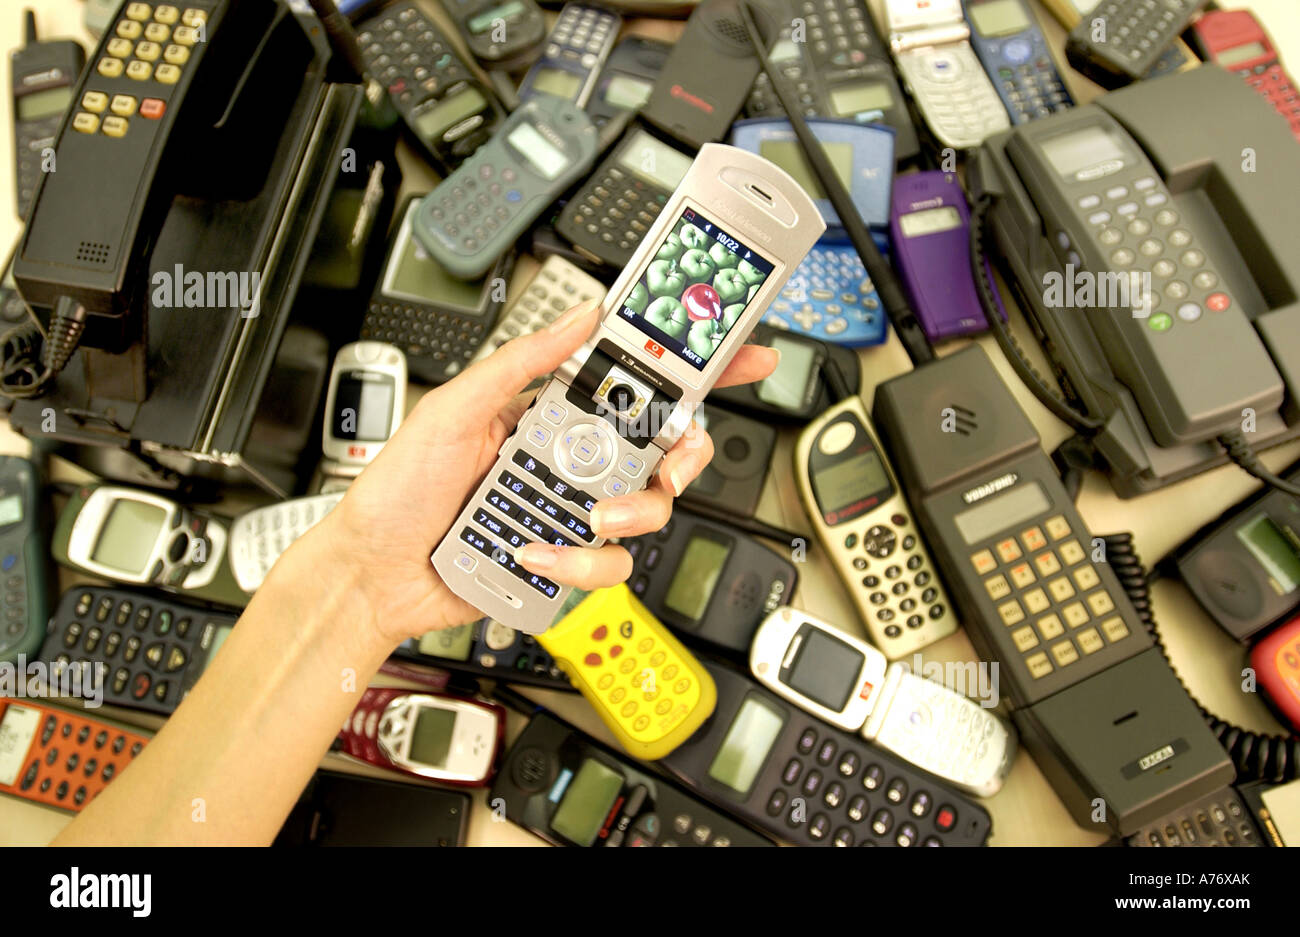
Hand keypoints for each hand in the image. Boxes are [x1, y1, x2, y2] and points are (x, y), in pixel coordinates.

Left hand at [315, 299, 779, 645]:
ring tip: (580, 519)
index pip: (633, 383)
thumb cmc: (400, 490)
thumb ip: (519, 364)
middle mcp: (571, 462)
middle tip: (669, 465)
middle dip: (682, 458)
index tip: (739, 356)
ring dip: (623, 516)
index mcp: (551, 415)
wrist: (374, 572)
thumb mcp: (454, 409)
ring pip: (646, 512)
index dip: (692, 371)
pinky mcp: (565, 562)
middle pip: (663, 452)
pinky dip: (573, 563)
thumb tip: (578, 319)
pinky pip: (607, 565)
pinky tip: (531, 553)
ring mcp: (571, 513)